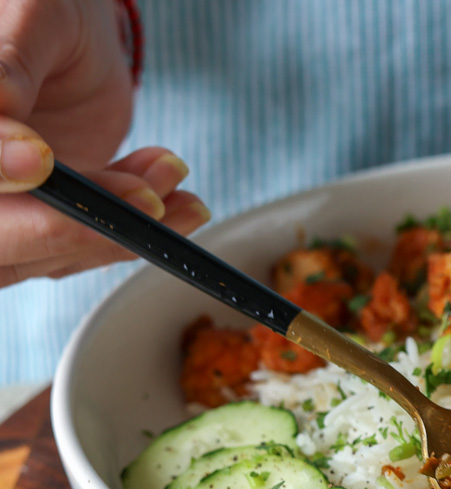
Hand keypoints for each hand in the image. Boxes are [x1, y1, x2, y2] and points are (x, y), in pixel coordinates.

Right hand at [0, 0, 209, 288]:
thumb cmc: (43, 11)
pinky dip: (141, 231)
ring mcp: (11, 208)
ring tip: (171, 179)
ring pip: (51, 254)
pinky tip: (184, 204)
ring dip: (121, 231)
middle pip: (2, 238)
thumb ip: (11, 62)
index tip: (39, 161)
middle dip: (74, 225)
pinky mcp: (52, 220)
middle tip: (144, 198)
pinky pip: (91, 245)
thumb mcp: (32, 16)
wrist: (70, 36)